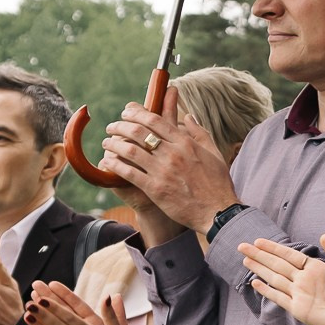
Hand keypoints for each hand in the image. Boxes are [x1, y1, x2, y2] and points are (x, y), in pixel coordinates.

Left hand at [100, 88, 235, 235]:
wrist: (217, 211)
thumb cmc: (217, 183)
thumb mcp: (214, 152)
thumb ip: (199, 132)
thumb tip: (188, 116)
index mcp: (185, 142)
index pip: (155, 120)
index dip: (137, 113)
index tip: (127, 112)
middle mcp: (173, 153)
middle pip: (139, 131)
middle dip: (121, 125)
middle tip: (112, 126)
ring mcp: (163, 171)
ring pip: (130, 150)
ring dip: (114, 143)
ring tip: (107, 142)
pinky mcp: (155, 189)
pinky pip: (129, 172)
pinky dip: (115, 164)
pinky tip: (108, 161)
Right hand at [240, 235, 324, 324]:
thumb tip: (322, 236)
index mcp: (317, 270)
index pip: (290, 255)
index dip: (274, 248)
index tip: (259, 240)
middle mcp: (305, 281)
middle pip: (277, 264)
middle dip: (260, 255)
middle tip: (242, 245)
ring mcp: (301, 295)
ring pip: (275, 278)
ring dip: (260, 269)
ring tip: (245, 260)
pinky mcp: (300, 309)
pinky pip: (280, 298)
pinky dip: (268, 290)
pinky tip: (255, 283)